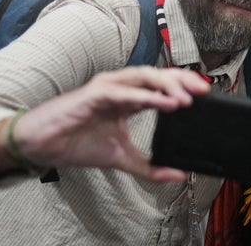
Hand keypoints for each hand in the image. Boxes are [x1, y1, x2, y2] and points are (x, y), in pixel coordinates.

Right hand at [10, 67, 208, 180]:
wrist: (44, 145)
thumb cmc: (78, 144)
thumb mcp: (122, 158)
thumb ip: (150, 166)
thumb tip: (178, 174)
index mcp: (129, 98)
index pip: (162, 86)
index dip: (183, 87)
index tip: (206, 95)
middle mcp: (121, 87)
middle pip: (158, 75)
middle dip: (182, 80)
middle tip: (204, 90)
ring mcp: (109, 87)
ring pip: (144, 77)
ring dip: (167, 85)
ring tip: (187, 98)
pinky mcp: (96, 93)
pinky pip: (126, 92)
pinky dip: (147, 96)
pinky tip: (165, 102)